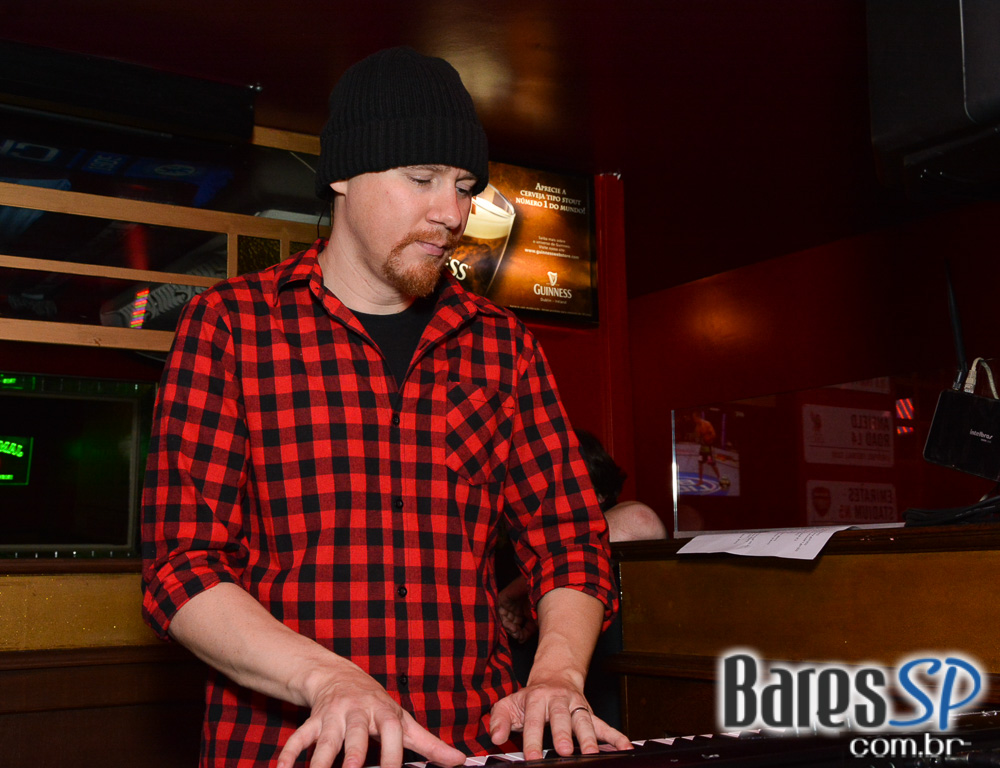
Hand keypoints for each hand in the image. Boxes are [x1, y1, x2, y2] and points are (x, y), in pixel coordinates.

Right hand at [276, 659, 465, 767]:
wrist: (340, 677)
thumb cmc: (378, 706)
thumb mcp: (403, 721)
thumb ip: (429, 744)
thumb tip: (460, 762)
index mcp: (385, 713)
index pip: (392, 734)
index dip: (393, 756)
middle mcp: (359, 712)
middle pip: (356, 735)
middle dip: (353, 755)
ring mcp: (333, 715)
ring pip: (325, 739)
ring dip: (320, 758)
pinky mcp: (313, 720)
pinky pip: (298, 737)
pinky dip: (289, 753)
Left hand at [488, 673, 631, 759]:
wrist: (554, 676)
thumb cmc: (530, 698)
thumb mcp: (509, 703)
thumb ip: (500, 719)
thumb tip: (496, 737)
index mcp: (536, 698)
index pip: (533, 720)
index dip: (531, 739)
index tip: (531, 757)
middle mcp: (558, 700)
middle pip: (561, 717)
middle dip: (564, 734)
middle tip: (565, 750)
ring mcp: (576, 706)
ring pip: (584, 720)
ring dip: (588, 737)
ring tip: (591, 753)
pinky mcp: (590, 713)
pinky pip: (604, 724)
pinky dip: (616, 736)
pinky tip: (626, 747)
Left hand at [497, 578, 537, 642]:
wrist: (539, 588)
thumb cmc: (540, 603)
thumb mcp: (535, 621)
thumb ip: (527, 632)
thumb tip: (520, 641)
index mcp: (523, 613)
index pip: (517, 627)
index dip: (519, 634)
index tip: (521, 638)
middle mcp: (515, 609)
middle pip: (510, 624)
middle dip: (513, 632)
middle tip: (517, 635)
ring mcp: (508, 604)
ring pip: (504, 620)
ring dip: (509, 628)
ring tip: (514, 630)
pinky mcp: (503, 599)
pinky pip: (499, 612)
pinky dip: (504, 620)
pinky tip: (510, 624)